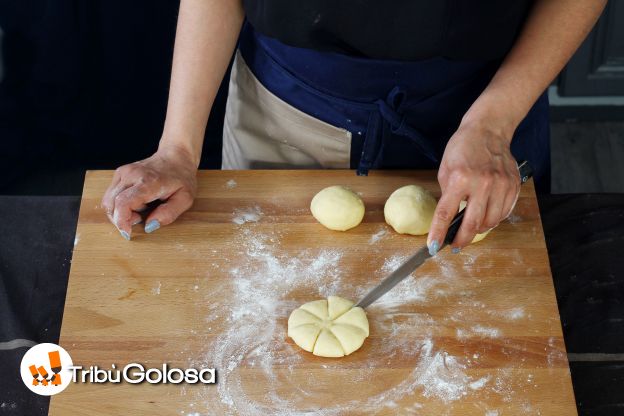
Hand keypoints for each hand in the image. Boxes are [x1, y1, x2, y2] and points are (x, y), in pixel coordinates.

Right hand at [101, 143, 197, 239]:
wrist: (176, 157)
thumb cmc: (181, 178)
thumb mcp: (185, 199)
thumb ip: (168, 214)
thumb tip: (149, 226)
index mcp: (148, 182)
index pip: (123, 203)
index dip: (121, 221)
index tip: (128, 233)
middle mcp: (131, 174)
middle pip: (112, 203)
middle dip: (121, 219)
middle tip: (139, 219)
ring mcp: (123, 172)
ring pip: (108, 200)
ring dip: (119, 212)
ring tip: (139, 210)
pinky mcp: (120, 173)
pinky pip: (111, 194)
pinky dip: (119, 204)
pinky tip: (135, 203)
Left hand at [427, 120, 519, 253]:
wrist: (488, 130)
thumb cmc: (463, 148)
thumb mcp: (445, 170)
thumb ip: (448, 195)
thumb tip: (448, 220)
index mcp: (460, 178)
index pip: (446, 213)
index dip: (439, 233)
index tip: (433, 247)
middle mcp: (482, 182)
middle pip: (472, 223)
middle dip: (461, 239)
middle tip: (455, 246)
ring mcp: (500, 185)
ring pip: (490, 222)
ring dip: (478, 230)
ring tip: (470, 229)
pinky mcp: (513, 186)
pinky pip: (504, 213)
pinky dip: (493, 219)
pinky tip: (485, 217)